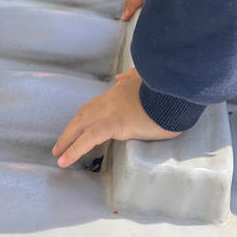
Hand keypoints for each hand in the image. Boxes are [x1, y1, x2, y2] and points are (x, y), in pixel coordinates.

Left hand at [52, 72, 179, 167]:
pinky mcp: (116, 123)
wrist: (178, 91)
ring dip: (67, 139)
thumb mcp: (151, 78)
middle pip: (85, 113)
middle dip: (71, 128)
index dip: (87, 114)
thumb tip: (119, 77)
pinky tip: (64, 160)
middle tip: (61, 143)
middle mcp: (112, 98)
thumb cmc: (170, 90)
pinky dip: (75, 149)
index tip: (80, 124)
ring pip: (82, 124)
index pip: (98, 103)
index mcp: (121, 89)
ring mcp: (112, 110)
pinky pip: (89, 137)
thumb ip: (134, 76)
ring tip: (58, 154)